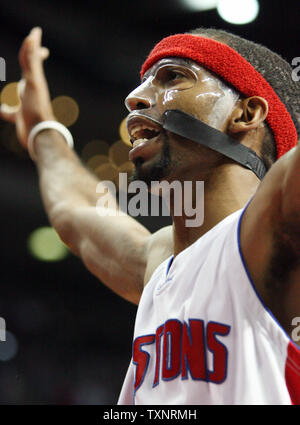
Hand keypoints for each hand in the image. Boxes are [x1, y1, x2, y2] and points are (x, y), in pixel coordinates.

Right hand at [0, 27, 55, 147]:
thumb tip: (33, 34)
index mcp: (34, 81)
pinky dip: (6, 110)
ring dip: (16, 88)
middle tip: (33, 52)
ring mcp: (26, 104)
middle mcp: (31, 91)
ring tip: (15, 88)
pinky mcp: (21, 118)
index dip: (33, 46)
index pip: (33, 59)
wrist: (40, 134)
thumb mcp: (33, 80)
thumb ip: (31, 59)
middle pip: (29, 72)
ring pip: (19, 93)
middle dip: (30, 62)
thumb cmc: (37, 107)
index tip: (36, 34)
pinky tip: (2, 109)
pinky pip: (11, 112)